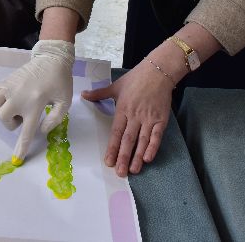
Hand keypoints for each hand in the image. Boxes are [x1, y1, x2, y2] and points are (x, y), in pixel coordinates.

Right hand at [0, 40, 73, 163]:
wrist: (52, 58)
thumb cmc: (60, 81)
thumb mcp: (65, 102)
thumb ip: (55, 119)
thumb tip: (41, 131)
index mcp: (35, 104)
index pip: (26, 132)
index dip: (21, 147)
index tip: (17, 159)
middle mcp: (19, 97)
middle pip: (4, 118)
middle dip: (11, 124)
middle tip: (22, 118)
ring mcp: (10, 87)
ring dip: (3, 111)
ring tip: (14, 108)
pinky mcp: (7, 80)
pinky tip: (8, 98)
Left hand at [82, 57, 172, 175]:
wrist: (158, 71)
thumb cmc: (135, 79)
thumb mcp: (115, 86)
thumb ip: (99, 94)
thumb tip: (83, 95)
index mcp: (122, 109)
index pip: (116, 132)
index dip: (112, 148)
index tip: (108, 161)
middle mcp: (135, 116)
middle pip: (128, 140)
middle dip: (123, 157)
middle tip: (120, 173)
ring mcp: (149, 118)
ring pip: (142, 141)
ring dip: (137, 156)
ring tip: (133, 170)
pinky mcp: (161, 119)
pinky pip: (157, 136)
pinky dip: (153, 147)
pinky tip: (148, 158)